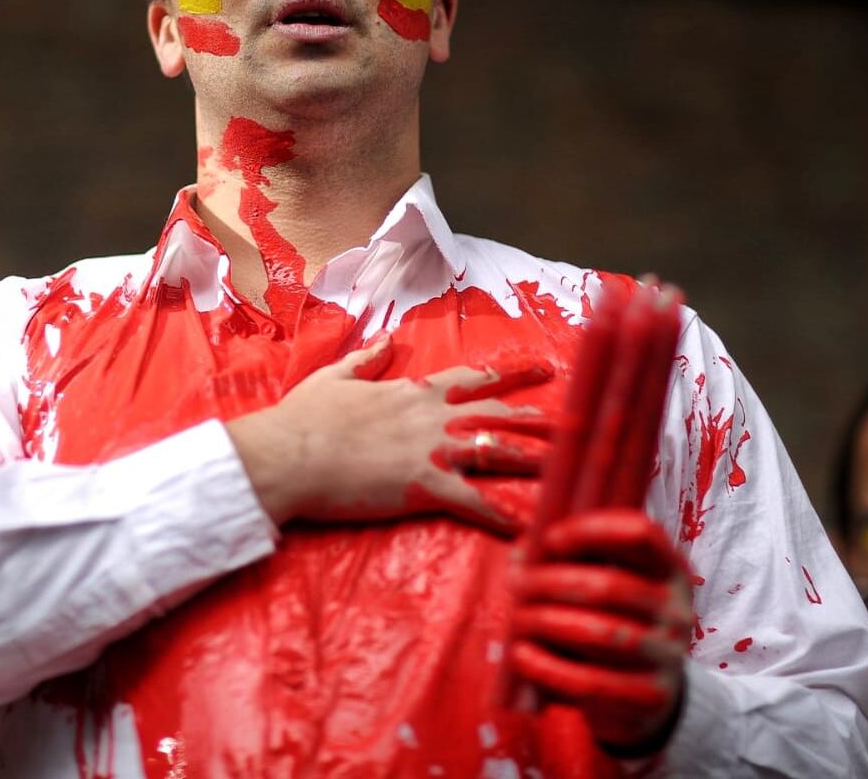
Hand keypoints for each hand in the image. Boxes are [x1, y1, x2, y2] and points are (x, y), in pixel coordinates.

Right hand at [225, 335, 552, 533]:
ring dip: (539, 461)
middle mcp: (434, 417)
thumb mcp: (336, 377)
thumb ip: (369, 359)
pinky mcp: (425, 487)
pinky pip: (477, 502)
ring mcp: (433, 451)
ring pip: (501, 452)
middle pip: (502, 415)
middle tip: (580, 425)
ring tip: (572, 470)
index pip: (476, 378)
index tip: (543, 368)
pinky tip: (530, 526)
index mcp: (415, 392)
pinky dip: (505, 515)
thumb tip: (391, 341)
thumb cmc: (304, 418)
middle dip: (543, 421)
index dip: (512, 374)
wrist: (287, 453)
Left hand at [509, 509, 692, 749]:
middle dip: (552, 581)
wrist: (644, 695)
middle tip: (516, 583)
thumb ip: (572, 562)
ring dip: (546, 622)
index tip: (549, 539)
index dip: (591, 530)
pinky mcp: (649, 698)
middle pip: (610, 586)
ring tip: (517, 618)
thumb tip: (523, 552)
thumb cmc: (611, 623)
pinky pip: (590, 682)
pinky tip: (521, 654)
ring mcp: (668, 657)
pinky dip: (547, 666)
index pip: (640, 533)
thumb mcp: (604, 586)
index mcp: (670, 570)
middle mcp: (677, 611)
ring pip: (600, 633)